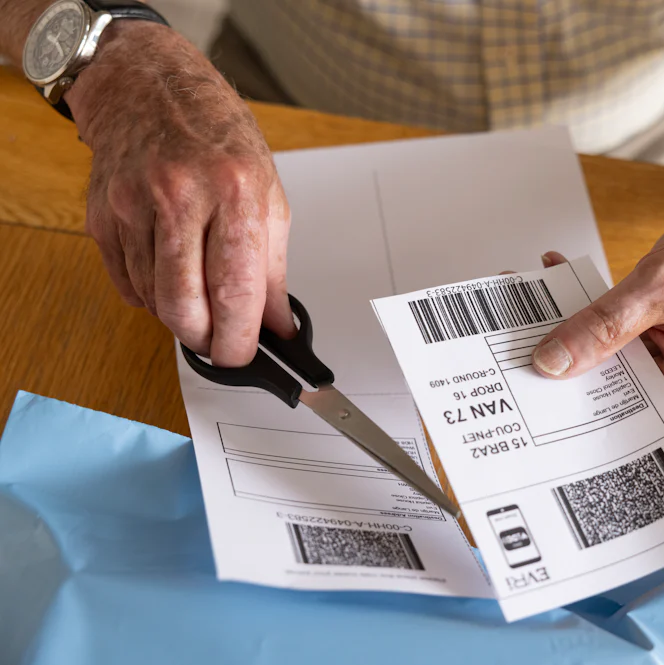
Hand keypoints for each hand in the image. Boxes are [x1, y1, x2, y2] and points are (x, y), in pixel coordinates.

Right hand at [64, 21, 293, 365]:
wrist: (148, 85)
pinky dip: (151, 295)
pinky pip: (126, 284)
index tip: (245, 356)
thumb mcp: (267, 194)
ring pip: (154, 302)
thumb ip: (274, 268)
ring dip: (180, 316)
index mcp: (235, 192)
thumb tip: (279, 325)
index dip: (240, 339)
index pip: (236, 292)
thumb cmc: (216, 134)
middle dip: (206, 341)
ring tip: (201, 296)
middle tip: (222, 342)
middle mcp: (181, 197)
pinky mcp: (102, 215)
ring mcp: (134, 206)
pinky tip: (170, 273)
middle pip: (185, 309)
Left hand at [532, 215, 663, 433]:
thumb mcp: (658, 289)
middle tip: (514, 345)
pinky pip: (615, 343)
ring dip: (571, 336)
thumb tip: (552, 362)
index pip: (621, 421)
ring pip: (607, 367)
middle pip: (610, 396)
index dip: (572, 407)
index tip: (526, 387)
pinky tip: (560, 288)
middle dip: (564, 366)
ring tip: (527, 312)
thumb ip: (602, 326)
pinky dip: (588, 318)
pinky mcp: (660, 351)